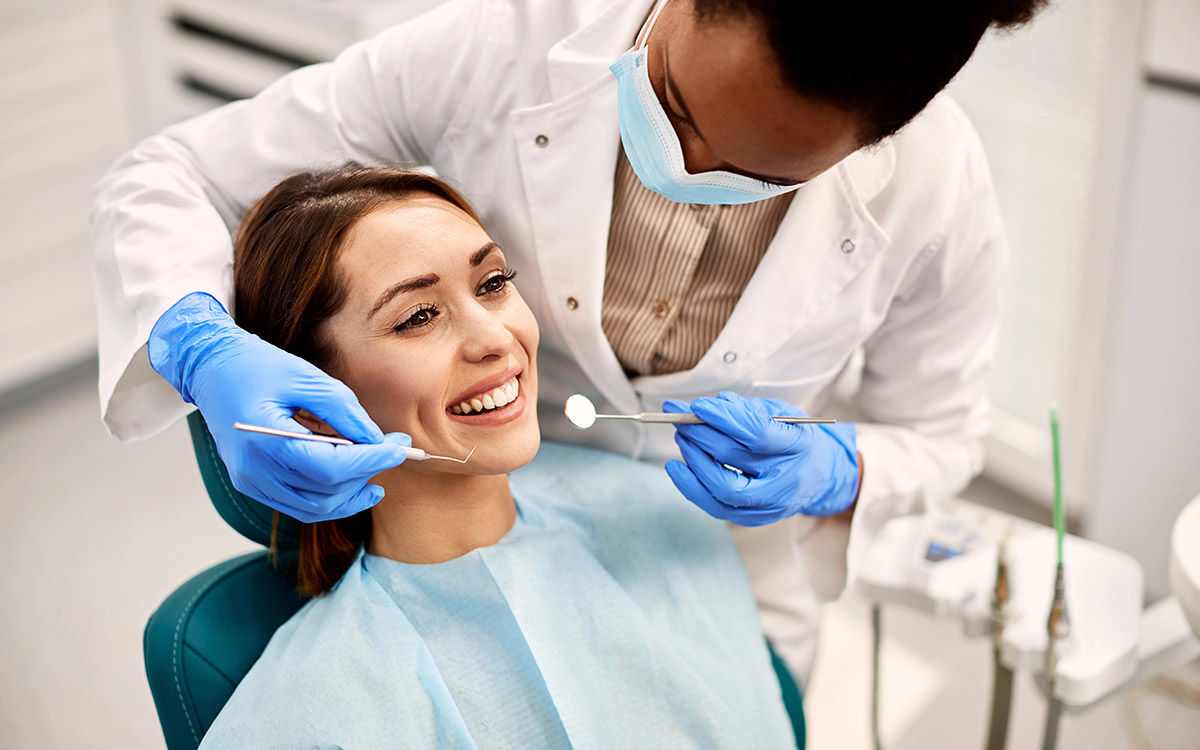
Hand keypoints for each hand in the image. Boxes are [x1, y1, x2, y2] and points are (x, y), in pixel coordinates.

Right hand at [149, 293, 410, 521]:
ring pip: (315, 507)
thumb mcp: (305, 376)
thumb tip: (378, 440)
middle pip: (325, 492)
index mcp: (264, 440)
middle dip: (367, 474)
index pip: (330, 468)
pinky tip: (353, 482)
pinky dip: (330, 497)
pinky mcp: (252, 484)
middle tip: (394, 448)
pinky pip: (298, 505)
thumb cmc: (255, 365)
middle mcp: (254, 470)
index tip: (400, 448)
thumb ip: (344, 411)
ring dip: (352, 492)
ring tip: (377, 467)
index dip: (371, 461)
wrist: (210, 368)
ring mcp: (251, 482)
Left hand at [663, 391, 858, 525]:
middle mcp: (785, 479)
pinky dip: (691, 486)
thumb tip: (716, 405)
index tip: (698, 405)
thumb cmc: (794, 439)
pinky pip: (716, 506)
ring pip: (723, 487)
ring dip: (694, 459)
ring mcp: (769, 504)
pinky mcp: (752, 518)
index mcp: (798, 445)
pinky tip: (676, 468)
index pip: (757, 433)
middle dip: (700, 434)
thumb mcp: (782, 414)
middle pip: (734, 458)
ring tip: (682, 436)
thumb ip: (750, 409)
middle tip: (681, 417)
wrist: (817, 477)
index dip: (724, 418)